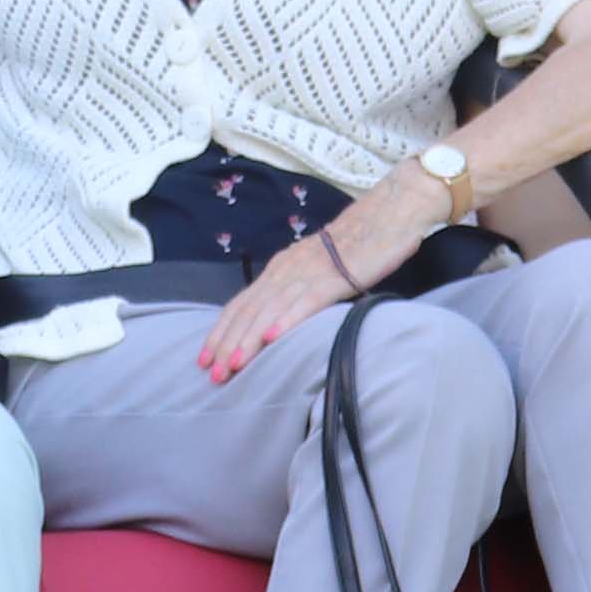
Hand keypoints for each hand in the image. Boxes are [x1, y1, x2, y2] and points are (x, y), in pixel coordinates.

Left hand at [197, 166, 452, 382]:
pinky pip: (306, 302)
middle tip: (212, 374)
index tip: (205, 359)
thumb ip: (294, 292)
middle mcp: (286, 270)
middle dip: (227, 344)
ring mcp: (308, 273)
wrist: (385, 217)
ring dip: (249, 340)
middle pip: (248, 310)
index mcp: (279, 269)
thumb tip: (274, 323)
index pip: (241, 303)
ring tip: (233, 366)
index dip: (221, 332)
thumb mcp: (314, 271)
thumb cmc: (354, 248)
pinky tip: (272, 338)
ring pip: (270, 310)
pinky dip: (287, 320)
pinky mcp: (334, 278)